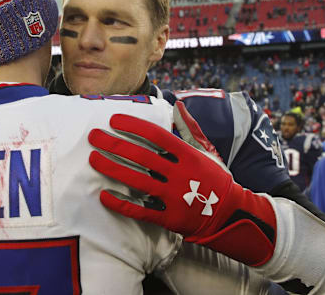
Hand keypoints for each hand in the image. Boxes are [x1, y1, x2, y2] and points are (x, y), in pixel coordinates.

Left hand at [88, 102, 277, 266]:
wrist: (231, 214)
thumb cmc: (216, 177)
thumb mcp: (207, 150)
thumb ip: (190, 128)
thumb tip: (177, 105)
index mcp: (189, 155)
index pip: (156, 135)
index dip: (133, 126)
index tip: (113, 120)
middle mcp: (181, 174)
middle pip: (142, 157)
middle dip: (114, 145)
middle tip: (94, 136)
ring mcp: (175, 197)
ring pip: (138, 181)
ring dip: (112, 169)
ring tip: (93, 159)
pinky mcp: (170, 218)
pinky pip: (141, 211)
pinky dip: (121, 204)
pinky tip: (104, 195)